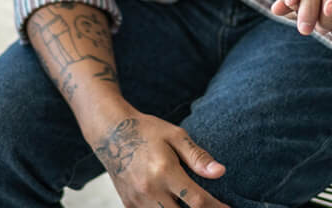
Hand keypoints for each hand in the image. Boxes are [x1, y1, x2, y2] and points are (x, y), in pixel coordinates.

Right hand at [87, 109, 229, 207]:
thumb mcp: (175, 136)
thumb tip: (220, 172)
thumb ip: (198, 156)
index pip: (197, 200)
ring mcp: (137, 200)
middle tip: (212, 207)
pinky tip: (172, 203)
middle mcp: (150, 189)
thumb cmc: (147, 131)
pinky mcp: (129, 204)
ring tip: (192, 205)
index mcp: (164, 171)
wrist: (111, 133)